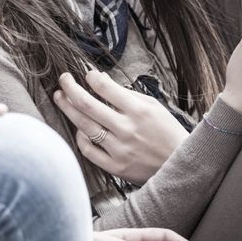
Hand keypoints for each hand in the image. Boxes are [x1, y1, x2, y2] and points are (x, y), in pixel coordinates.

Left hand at [53, 71, 187, 184]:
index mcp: (138, 111)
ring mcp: (119, 149)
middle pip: (87, 105)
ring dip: (67, 108)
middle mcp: (126, 129)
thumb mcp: (153, 106)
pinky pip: (89, 150)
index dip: (91, 78)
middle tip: (63, 79)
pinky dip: (80, 137)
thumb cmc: (166, 131)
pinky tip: (79, 128)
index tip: (86, 73)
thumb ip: (126, 93)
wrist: (181, 165)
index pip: (105, 88)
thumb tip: (99, 78)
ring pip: (84, 126)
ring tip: (59, 97)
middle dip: (71, 88)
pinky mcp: (115, 167)